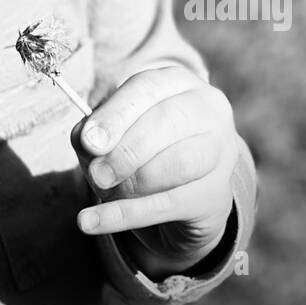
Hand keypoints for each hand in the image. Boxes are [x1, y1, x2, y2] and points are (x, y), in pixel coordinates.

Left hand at [70, 65, 239, 278]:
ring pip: (177, 164)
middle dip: (125, 151)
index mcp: (179, 82)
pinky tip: (91, 222)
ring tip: (104, 191)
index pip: (147, 87)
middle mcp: (208, 110)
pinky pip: (166, 205)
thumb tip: (86, 141)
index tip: (90, 141)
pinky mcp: (214, 194)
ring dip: (131, 182)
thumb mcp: (115, 130)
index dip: (116, 114)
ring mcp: (219, 152)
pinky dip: (124, 215)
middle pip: (166, 122)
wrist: (184, 193)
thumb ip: (95, 129)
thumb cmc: (142, 148)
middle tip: (96, 174)